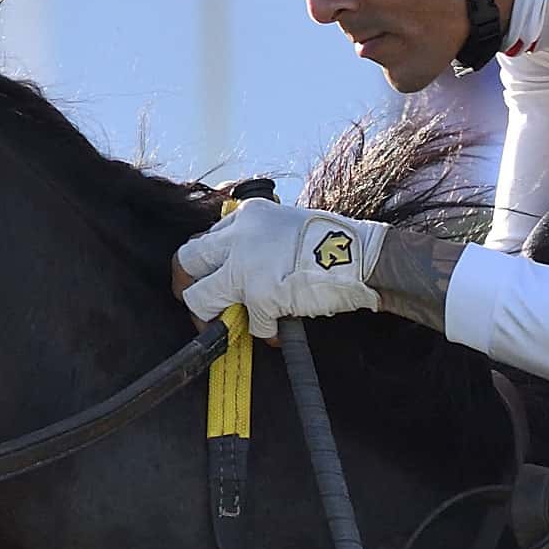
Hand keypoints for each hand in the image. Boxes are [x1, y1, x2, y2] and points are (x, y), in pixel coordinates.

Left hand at [176, 200, 385, 338]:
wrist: (363, 257)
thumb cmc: (335, 244)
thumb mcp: (288, 226)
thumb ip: (260, 241)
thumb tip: (240, 270)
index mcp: (249, 215)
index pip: (205, 238)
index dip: (204, 265)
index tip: (207, 279)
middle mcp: (239, 235)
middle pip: (186, 260)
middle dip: (186, 288)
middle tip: (196, 307)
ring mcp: (245, 265)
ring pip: (200, 296)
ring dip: (210, 317)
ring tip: (229, 327)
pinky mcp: (258, 294)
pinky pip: (248, 323)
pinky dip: (262, 332)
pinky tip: (276, 333)